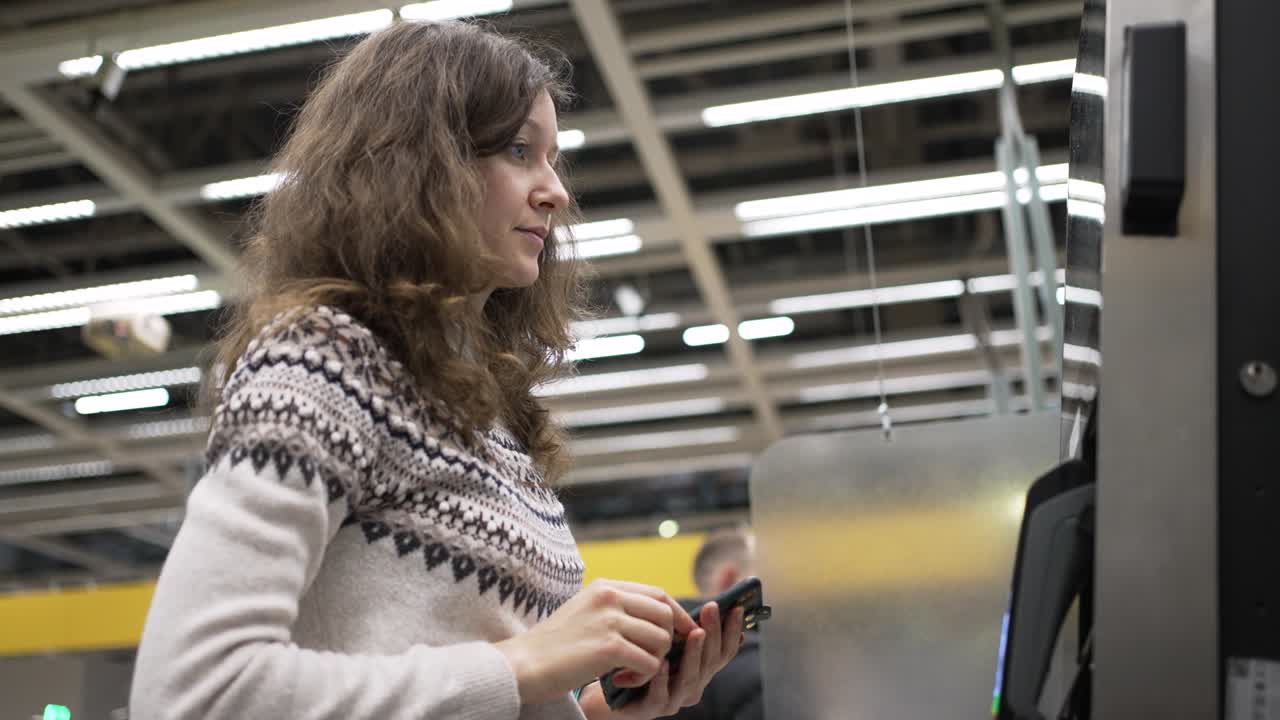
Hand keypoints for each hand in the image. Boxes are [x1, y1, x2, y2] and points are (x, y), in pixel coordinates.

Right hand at [494, 579, 696, 705]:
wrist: (524, 664)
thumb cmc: (555, 645)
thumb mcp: (586, 611)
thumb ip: (617, 608)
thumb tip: (659, 617)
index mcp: (606, 587)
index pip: (658, 594)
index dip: (677, 614)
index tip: (684, 633)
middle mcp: (609, 598)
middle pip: (665, 615)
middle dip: (666, 641)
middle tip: (648, 660)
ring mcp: (609, 621)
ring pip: (661, 640)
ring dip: (654, 662)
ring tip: (630, 672)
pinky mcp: (609, 648)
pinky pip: (650, 663)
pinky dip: (642, 678)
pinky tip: (621, 680)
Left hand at [577, 603, 745, 718]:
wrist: (604, 688)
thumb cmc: (638, 655)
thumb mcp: (663, 635)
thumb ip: (684, 620)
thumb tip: (718, 584)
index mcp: (697, 668)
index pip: (723, 651)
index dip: (731, 631)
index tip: (737, 608)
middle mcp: (691, 685)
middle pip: (711, 662)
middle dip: (714, 634)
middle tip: (711, 609)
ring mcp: (672, 700)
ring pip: (690, 679)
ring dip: (693, 654)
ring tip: (695, 633)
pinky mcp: (649, 710)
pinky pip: (660, 697)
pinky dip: (663, 680)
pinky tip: (662, 663)